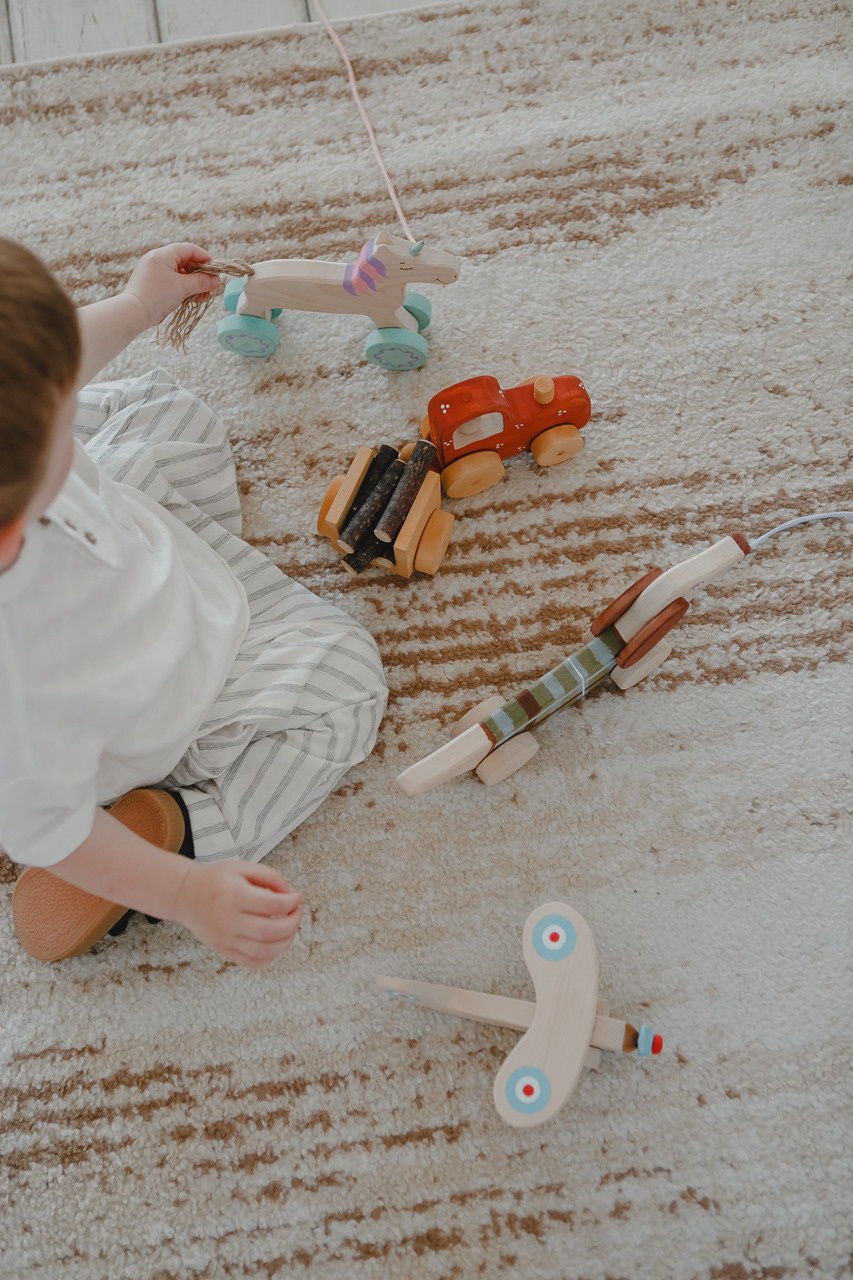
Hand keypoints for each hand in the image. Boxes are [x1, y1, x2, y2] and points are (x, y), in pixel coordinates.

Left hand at [122, 242, 220, 329]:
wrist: (134, 313)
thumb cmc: (156, 297)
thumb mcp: (183, 288)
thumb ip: (201, 282)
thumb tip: (216, 280)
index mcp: (162, 254)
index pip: (188, 249)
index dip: (204, 257)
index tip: (214, 269)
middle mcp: (156, 259)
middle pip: (184, 260)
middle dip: (199, 273)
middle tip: (209, 286)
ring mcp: (152, 270)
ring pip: (178, 272)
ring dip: (192, 282)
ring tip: (201, 296)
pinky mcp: (151, 282)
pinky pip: (171, 280)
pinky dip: (182, 287)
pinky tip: (190, 297)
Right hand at [173, 860, 302, 966]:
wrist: (185, 894)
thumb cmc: (215, 879)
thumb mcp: (242, 867)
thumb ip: (269, 876)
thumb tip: (291, 893)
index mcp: (235, 895)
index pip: (273, 904)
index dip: (292, 902)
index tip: (297, 897)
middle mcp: (229, 920)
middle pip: (271, 931)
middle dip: (293, 923)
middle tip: (297, 913)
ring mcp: (225, 938)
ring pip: (264, 951)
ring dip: (285, 942)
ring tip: (290, 929)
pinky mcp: (223, 949)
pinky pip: (251, 962)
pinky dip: (269, 957)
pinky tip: (275, 944)